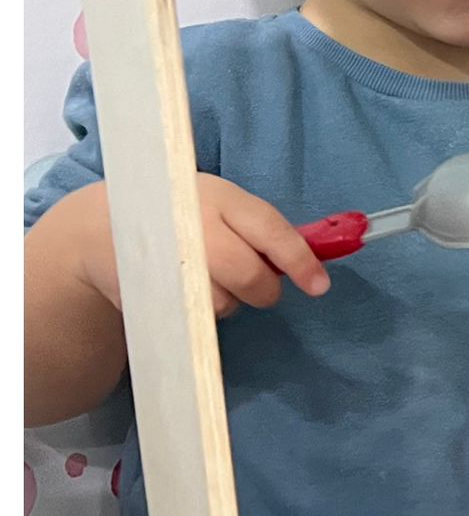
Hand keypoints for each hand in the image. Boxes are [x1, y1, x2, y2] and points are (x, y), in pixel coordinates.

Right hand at [68, 175, 331, 317]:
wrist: (102, 226)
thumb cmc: (183, 214)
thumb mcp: (221, 205)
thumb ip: (261, 230)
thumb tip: (313, 263)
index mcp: (219, 197)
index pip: (270, 230)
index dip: (299, 260)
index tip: (320, 286)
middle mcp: (193, 226)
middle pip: (246, 274)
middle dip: (264, 290)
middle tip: (263, 289)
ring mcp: (166, 259)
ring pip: (221, 302)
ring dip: (228, 301)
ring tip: (208, 279)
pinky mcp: (147, 290)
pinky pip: (193, 317)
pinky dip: (200, 312)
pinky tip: (186, 292)